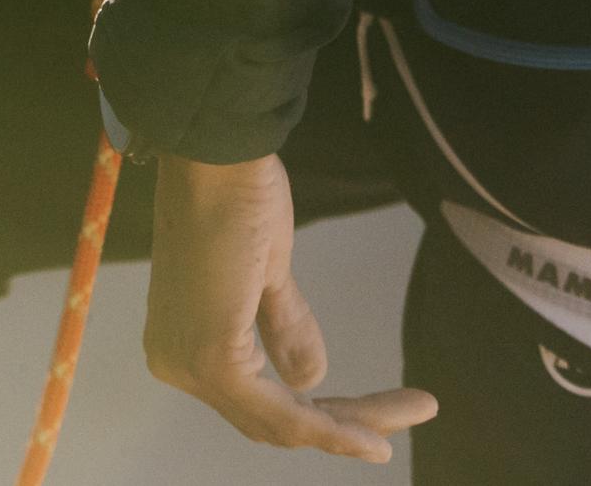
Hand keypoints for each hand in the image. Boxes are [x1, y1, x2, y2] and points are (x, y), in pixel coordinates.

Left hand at [144, 152, 437, 461]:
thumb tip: (310, 381)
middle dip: (345, 427)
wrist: (219, 155)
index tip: (375, 425)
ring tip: (416, 412)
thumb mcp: (267, 271)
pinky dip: (332, 430)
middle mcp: (174, 365)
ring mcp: (189, 367)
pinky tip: (374, 435)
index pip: (255, 402)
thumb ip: (282, 325)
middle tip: (411, 413)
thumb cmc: (235, 194)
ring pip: (283, 423)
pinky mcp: (213, 361)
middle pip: (272, 420)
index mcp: (179, 343)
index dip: (318, 419)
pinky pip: (283, 414)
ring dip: (351, 429)